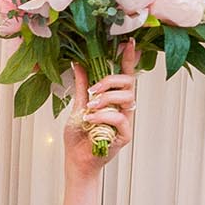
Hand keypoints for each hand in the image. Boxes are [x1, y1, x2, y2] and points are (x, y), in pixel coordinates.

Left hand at [63, 42, 137, 173]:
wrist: (76, 161)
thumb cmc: (78, 138)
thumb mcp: (78, 107)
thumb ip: (82, 87)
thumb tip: (79, 64)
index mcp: (112, 100)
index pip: (124, 76)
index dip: (128, 59)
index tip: (128, 43)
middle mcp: (122, 108)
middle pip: (129, 83)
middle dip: (111, 80)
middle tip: (93, 90)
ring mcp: (125, 121)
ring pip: (127, 98)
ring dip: (106, 99)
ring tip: (90, 108)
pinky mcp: (125, 135)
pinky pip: (120, 118)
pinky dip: (103, 116)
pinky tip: (91, 120)